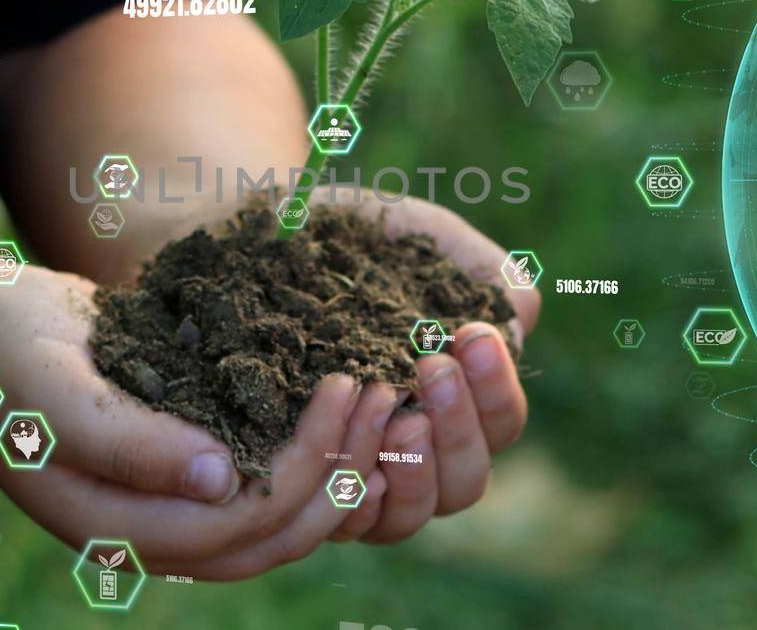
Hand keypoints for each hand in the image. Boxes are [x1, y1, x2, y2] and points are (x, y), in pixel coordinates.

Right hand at [0, 265, 399, 579]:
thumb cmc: (7, 355)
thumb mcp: (57, 392)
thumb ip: (129, 445)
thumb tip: (221, 483)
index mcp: (116, 531)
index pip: (236, 529)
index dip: (305, 470)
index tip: (346, 390)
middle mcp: (151, 534)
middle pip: (270, 537)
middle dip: (340, 471)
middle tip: (384, 393)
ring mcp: (168, 507)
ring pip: (275, 519)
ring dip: (337, 466)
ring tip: (382, 396)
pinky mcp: (183, 469)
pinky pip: (261, 482)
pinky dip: (311, 452)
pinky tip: (346, 398)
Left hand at [304, 190, 539, 544]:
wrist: (236, 234)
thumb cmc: (334, 239)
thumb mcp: (411, 236)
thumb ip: (474, 269)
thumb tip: (520, 321)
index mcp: (447, 397)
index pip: (498, 421)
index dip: (496, 389)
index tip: (474, 335)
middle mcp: (408, 448)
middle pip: (467, 480)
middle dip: (461, 425)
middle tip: (435, 367)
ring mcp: (357, 475)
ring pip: (414, 513)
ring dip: (417, 467)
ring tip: (399, 410)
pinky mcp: (302, 490)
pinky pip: (344, 522)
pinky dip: (357, 498)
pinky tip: (351, 457)